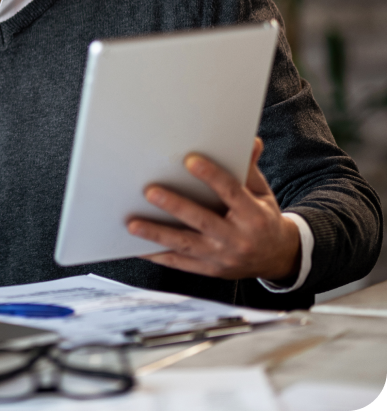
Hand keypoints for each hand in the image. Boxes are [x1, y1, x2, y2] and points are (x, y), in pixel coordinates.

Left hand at [126, 138, 301, 281]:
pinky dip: (157, 256)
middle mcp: (238, 239)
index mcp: (253, 216)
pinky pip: (179, 263)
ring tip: (133, 224)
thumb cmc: (263, 217)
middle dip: (175, 206)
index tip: (190, 160)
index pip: (232, 193)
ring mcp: (222, 257)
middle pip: (203, 221)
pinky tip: (137, 247)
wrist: (277, 257)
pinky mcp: (209, 270)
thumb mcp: (262, 193)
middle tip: (150, 191)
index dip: (212, 176)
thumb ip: (250, 169)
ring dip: (157, 234)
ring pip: (185, 245)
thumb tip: (251, 141)